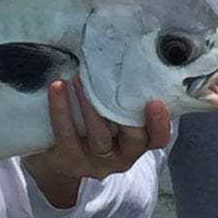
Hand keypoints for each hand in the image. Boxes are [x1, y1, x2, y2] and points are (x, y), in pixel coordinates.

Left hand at [21, 75, 170, 207]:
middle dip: (126, 111)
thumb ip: (123, 97)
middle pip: (133, 140)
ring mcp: (95, 162)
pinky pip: (66, 134)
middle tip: (115, 80)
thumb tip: (129, 56)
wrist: (56, 159)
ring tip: (79, 77)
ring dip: (90, 105)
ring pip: (99, 137)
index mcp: (137, 144)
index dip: (160, 124)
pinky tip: (57, 86)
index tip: (155, 101)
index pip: (158, 139)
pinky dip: (61, 109)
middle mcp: (120, 157)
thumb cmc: (91, 127)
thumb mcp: (112, 116)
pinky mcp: (69, 159)